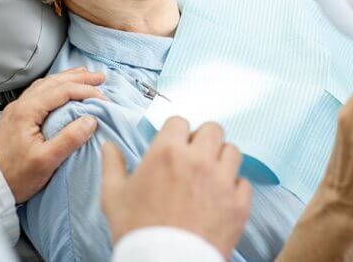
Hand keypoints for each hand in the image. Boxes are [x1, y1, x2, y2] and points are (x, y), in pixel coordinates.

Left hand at [0, 67, 106, 202]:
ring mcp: (17, 109)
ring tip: (84, 77)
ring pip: (46, 85)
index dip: (85, 91)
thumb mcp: (46, 161)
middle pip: (54, 82)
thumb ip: (69, 139)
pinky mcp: (17, 117)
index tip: (104, 98)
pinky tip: (61, 89)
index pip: (62, 91)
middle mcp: (21, 104)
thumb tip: (90, 120)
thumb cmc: (16, 176)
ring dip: (67, 79)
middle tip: (100, 78)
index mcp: (27, 110)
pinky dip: (56, 86)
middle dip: (79, 78)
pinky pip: (39, 92)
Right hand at [101, 117, 251, 259]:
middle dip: (203, 140)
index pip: (180, 121)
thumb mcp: (114, 196)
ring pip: (232, 152)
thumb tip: (108, 146)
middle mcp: (198, 160)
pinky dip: (234, 188)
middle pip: (213, 130)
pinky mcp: (238, 204)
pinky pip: (244, 182)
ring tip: (210, 175)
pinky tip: (221, 198)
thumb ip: (112, 165)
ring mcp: (222, 181)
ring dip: (221, 159)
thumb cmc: (137, 232)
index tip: (174, 145)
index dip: (176, 133)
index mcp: (167, 152)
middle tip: (195, 157)